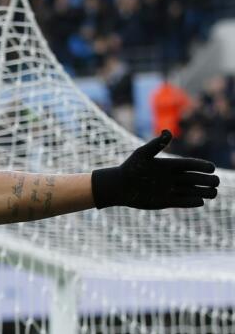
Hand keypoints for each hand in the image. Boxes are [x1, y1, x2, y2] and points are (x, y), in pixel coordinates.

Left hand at [92, 130, 219, 208]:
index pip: (191, 165)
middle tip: (214, 181)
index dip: (202, 166)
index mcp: (170, 165)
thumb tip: (168, 131)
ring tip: (213, 193)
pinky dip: (191, 202)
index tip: (211, 167)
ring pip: (193, 191)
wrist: (118, 186)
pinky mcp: (166, 201)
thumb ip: (156, 144)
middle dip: (208, 180)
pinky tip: (199, 201)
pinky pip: (183, 202)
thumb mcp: (143, 154)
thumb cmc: (130, 168)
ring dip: (204, 192)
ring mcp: (170, 190)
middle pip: (196, 178)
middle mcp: (173, 177)